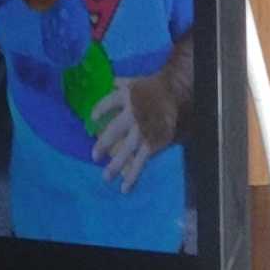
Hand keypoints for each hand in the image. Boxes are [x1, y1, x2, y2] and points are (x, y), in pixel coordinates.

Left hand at [89, 68, 177, 188]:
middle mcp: (133, 114)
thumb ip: (120, 83)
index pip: (106, 104)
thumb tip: (109, 82)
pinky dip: (132, 176)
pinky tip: (125, 188)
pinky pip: (140, 161)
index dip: (99, 111)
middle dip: (103, 144)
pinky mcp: (152, 143)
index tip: (92, 119)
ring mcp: (143, 130)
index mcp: (127, 97)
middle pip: (114, 130)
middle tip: (94, 157)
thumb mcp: (135, 82)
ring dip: (115, 165)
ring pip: (126, 150)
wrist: (178, 96)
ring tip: (106, 178)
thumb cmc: (154, 88)